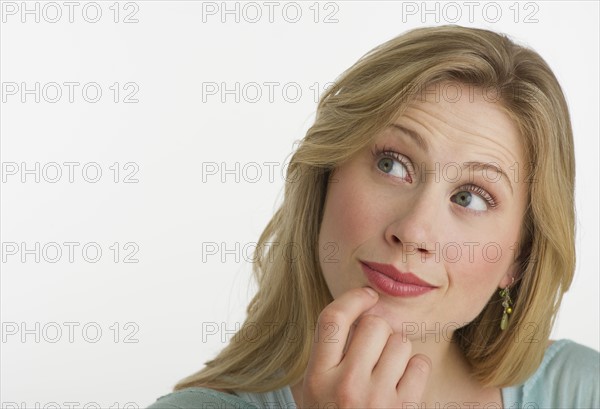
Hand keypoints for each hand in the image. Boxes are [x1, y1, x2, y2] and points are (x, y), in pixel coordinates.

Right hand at [300, 287, 431, 408]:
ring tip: (387, 370)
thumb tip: (357, 311)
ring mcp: (376, 400)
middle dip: (379, 330)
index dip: (352, 299)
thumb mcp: (313, 391)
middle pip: (373, 324)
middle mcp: (345, 386)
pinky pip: (420, 363)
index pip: (332, 319)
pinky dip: (415, 369)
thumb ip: (327, 356)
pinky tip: (403, 384)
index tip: (366, 296)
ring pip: (400, 341)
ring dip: (398, 350)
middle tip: (375, 347)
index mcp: (317, 378)